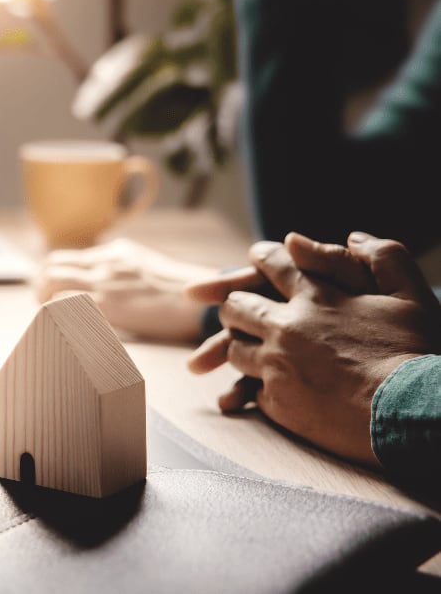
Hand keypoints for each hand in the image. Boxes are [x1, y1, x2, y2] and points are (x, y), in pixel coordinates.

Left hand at [35, 239, 216, 342]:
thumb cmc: (182, 294)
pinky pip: (63, 304)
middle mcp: (105, 262)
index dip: (51, 275)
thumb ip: (121, 270)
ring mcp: (104, 282)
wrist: (203, 303)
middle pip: (52, 266)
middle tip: (41, 304)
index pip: (66, 257)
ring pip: (51, 282)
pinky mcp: (107, 305)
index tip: (47, 290)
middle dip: (40, 285)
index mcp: (116, 252)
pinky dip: (54, 313)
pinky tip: (58, 326)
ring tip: (47, 317)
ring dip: (43, 299)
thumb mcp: (148, 268)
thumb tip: (99, 282)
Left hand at [187, 232, 440, 464]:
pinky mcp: (277, 403)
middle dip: (237, 305)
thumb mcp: (411, 296)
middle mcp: (286, 327)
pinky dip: (258, 385)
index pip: (272, 265)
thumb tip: (354, 237)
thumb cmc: (415, 352)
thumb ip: (385, 258)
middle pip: (236, 306)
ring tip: (252, 348)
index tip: (257, 256)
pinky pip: (250, 388)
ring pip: (234, 349)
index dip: (262, 258)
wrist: (411, 412)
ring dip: (241, 345)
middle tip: (244, 309)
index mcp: (315, 298)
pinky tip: (269, 387)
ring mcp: (277, 366)